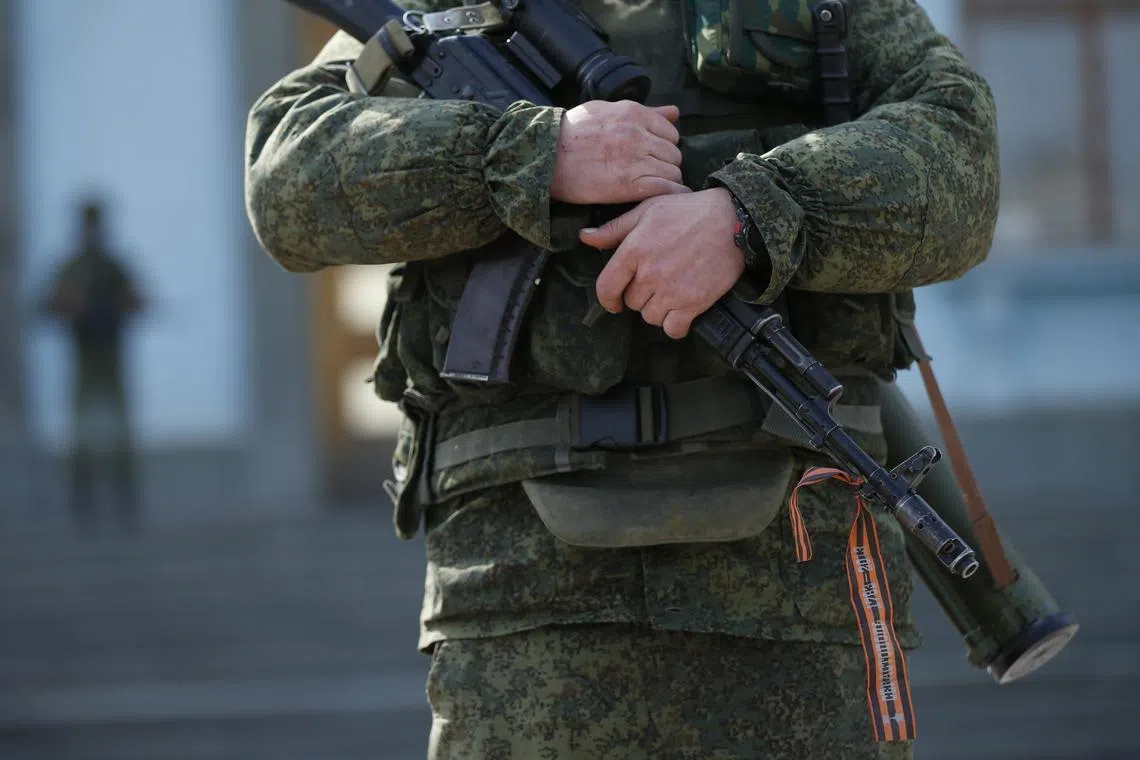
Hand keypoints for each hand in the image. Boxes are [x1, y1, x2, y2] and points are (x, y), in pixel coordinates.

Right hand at [550, 101, 687, 204]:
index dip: (664, 145)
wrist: (546, 157)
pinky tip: (663, 198)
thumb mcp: (606, 110)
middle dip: (666, 164)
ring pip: (673, 172)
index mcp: (634, 113)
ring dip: (666, 180)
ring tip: (651, 185)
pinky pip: (666, 189)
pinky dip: (669, 194)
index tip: (654, 154)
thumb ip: (644, 112)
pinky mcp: (629, 184)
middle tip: (652, 173)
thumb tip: (675, 112)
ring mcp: (635, 159)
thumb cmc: (572, 133)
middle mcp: (638, 134)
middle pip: (674, 153)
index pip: (671, 132)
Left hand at [580, 187, 744, 338]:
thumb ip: (614, 229)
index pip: (606, 287)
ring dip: (657, 309)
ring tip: (670, 292)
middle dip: (639, 295)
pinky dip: (675, 324)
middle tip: (656, 281)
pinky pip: (673, 329)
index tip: (613, 301)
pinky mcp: (694, 303)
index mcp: (634, 250)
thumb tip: (585, 238)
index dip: (607, 299)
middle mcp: (650, 274)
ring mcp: (672, 291)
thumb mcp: (648, 210)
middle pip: (631, 303)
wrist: (734, 221)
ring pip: (650, 317)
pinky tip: (681, 310)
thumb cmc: (690, 212)